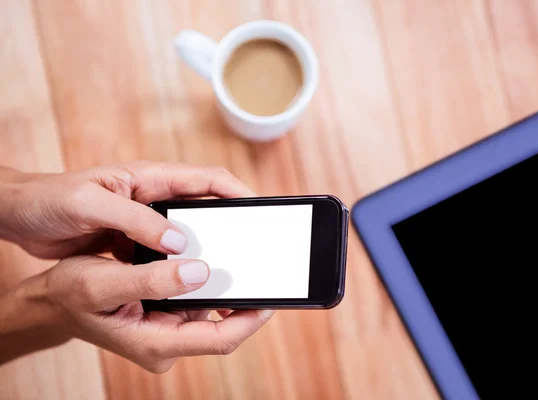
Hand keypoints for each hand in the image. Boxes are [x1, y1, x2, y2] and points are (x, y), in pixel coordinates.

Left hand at [0, 162, 253, 259]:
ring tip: (219, 270)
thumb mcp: (90, 204)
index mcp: (149, 177)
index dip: (237, 191)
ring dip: (203, 249)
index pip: (207, 178)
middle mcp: (152, 197)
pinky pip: (165, 253)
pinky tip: (182, 284)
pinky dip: (177, 266)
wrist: (16, 215)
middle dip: (229, 224)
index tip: (258, 210)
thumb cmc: (48, 198)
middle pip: (204, 207)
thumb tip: (180, 243)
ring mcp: (143, 220)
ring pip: (187, 233)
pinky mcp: (132, 241)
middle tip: (246, 248)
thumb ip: (135, 221)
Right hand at [0, 255, 273, 371]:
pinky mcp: (165, 315)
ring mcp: (167, 329)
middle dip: (239, 298)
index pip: (219, 338)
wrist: (51, 301)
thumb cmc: (71, 294)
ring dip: (219, 286)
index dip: (249, 320)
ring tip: (231, 255)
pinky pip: (194, 301)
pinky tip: (203, 260)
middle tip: (257, 268)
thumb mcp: (105, 283)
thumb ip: (153, 280)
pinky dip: (202, 282)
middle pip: (219, 323)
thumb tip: (202, 272)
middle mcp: (167, 341)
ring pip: (208, 310)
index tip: (271, 299)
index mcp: (156, 343)